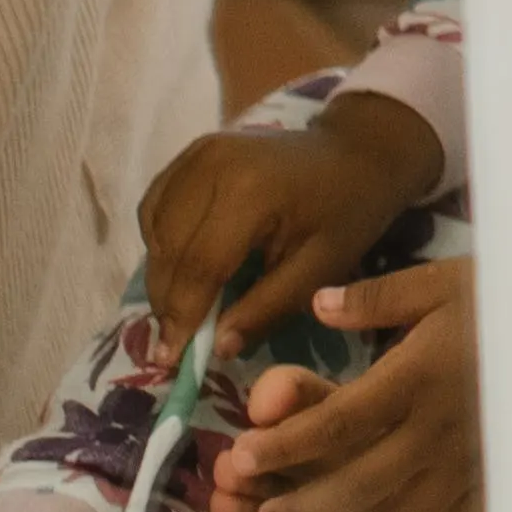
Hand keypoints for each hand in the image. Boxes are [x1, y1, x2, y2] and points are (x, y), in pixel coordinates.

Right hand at [134, 94, 442, 368]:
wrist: (356, 151)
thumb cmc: (347, 211)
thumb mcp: (320, 268)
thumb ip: (267, 308)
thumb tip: (217, 348)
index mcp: (249, 193)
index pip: (199, 265)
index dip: (183, 316)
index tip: (171, 361)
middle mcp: (212, 165)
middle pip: (170, 249)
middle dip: (167, 303)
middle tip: (171, 345)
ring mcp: (198, 153)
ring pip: (156, 229)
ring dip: (161, 275)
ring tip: (179, 311)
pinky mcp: (192, 152)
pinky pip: (157, 207)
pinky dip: (160, 243)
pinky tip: (180, 268)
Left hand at [210, 260, 481, 511]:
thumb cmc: (507, 297)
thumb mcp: (441, 281)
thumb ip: (375, 299)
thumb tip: (318, 306)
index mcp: (416, 377)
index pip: (336, 423)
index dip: (284, 447)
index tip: (242, 458)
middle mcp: (439, 427)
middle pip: (361, 483)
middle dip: (307, 506)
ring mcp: (472, 458)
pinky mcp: (500, 473)